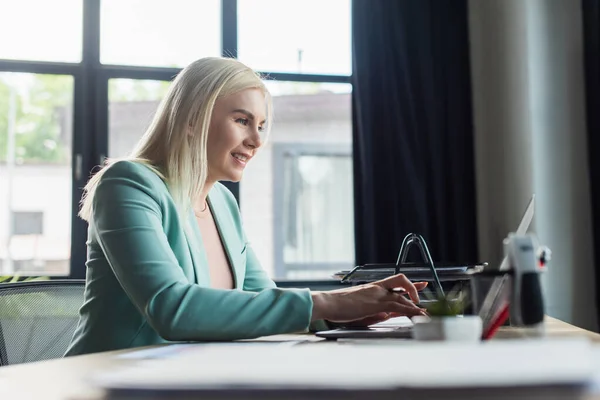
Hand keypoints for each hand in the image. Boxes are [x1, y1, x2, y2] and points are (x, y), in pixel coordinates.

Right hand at [311, 274, 427, 322]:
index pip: (395, 283)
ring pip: (402, 298)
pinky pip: (398, 306)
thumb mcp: (360, 307)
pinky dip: (410, 310)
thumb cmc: (338, 305)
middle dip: (415, 291)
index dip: (411, 284)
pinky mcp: (376, 303)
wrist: (328, 302)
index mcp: (373, 288)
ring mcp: (377, 295)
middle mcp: (377, 288)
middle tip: (424, 301)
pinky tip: (416, 315)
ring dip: (415, 307)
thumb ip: (375, 310)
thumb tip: (385, 315)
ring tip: (425, 314)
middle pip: (402, 284)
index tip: (421, 284)